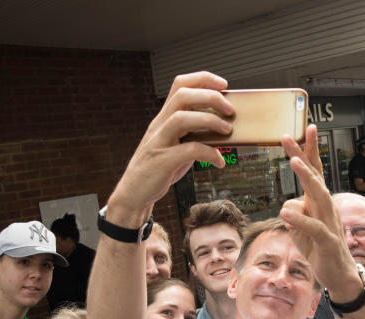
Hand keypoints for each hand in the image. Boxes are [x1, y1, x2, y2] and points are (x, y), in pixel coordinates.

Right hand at [106, 72, 233, 225]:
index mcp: (164, 118)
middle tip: (230, 110)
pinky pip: (187, 151)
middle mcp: (160, 125)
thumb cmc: (159, 169)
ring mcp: (159, 142)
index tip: (223, 84)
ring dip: (209, 121)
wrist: (134, 193)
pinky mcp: (162, 162)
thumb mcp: (177, 146)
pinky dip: (208, 153)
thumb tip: (224, 130)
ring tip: (227, 130)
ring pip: (181, 119)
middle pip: (182, 96)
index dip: (202, 79)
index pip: (179, 85)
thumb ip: (195, 135)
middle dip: (210, 97)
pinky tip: (219, 161)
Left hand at [280, 127, 360, 297]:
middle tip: (288, 136)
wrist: (339, 275)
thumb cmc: (319, 250)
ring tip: (292, 161)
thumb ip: (294, 216)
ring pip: (318, 195)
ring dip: (306, 178)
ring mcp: (328, 222)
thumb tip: (287, 208)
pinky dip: (300, 219)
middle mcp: (325, 207)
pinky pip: (314, 227)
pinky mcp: (327, 241)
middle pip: (314, 177)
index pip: (311, 173)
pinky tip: (285, 212)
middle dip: (303, 155)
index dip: (303, 153)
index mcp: (318, 202)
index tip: (292, 134)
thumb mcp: (300, 231)